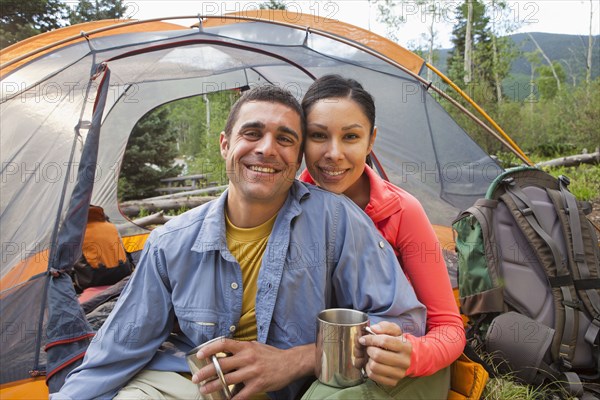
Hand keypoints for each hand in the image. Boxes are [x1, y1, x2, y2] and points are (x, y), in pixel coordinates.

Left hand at [191, 339, 313, 398]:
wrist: (291, 363)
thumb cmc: (271, 355)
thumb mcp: (255, 346)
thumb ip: (241, 349)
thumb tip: (223, 351)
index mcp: (246, 347)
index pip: (223, 344)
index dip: (209, 349)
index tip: (200, 355)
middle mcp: (247, 358)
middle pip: (221, 365)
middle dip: (205, 372)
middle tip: (195, 378)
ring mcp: (252, 372)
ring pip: (227, 381)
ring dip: (213, 386)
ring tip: (204, 389)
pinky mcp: (258, 385)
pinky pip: (240, 395)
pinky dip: (231, 399)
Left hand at [358, 321, 411, 385]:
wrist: (407, 358)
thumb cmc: (397, 342)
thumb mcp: (394, 330)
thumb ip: (384, 326)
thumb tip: (373, 329)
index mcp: (405, 346)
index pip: (384, 341)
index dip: (370, 339)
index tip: (364, 339)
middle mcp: (404, 361)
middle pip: (378, 355)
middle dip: (369, 350)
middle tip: (369, 348)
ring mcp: (399, 373)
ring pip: (374, 367)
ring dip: (368, 360)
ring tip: (371, 356)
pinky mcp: (393, 382)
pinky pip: (373, 376)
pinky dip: (368, 369)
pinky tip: (372, 364)